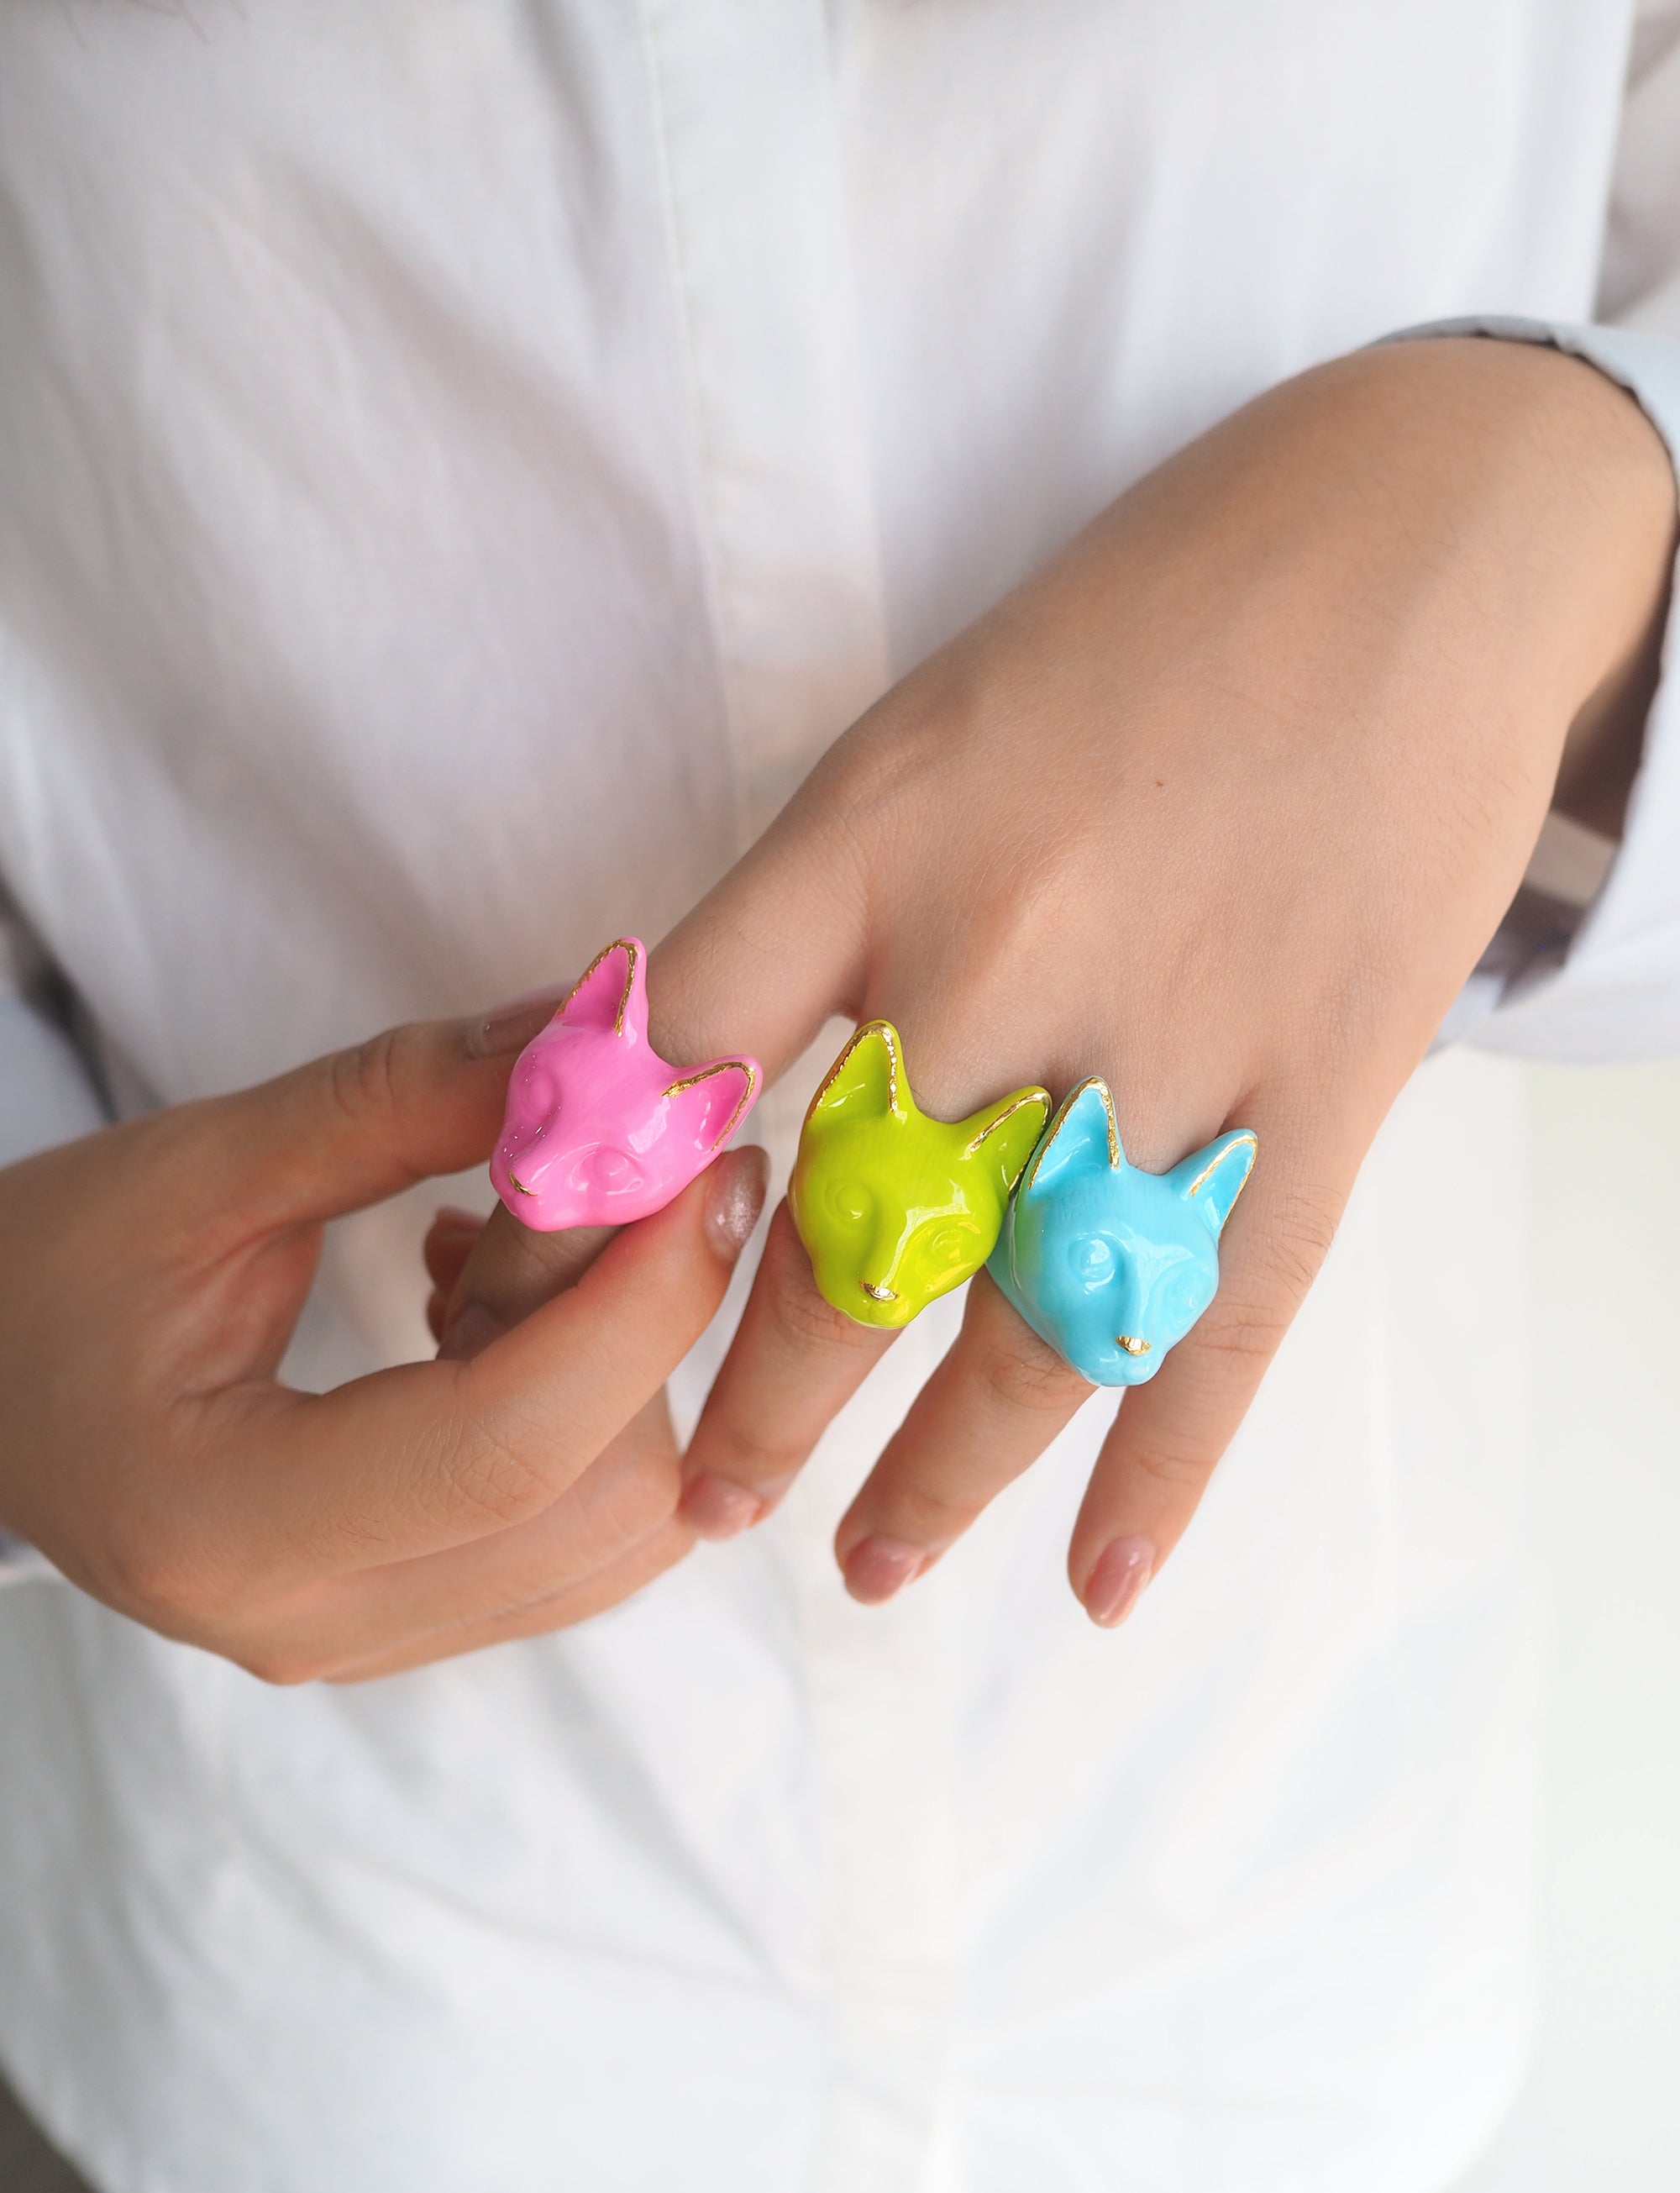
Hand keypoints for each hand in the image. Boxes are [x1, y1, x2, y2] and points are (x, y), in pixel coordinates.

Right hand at [0, 1004, 766, 1680]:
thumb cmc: (44, 1271)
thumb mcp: (197, 1165)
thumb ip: (397, 1102)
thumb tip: (592, 1035)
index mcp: (226, 1522)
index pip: (505, 1447)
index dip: (637, 1304)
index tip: (707, 1165)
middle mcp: (306, 1621)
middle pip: (590, 1504)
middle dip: (652, 1328)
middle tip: (634, 1176)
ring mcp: (360, 1645)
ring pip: (612, 1542)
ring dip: (626, 1378)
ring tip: (518, 1251)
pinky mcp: (400, 1625)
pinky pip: (577, 1552)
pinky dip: (597, 1426)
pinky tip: (499, 1323)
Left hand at [447, 337, 1674, 1623]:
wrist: (1416, 544)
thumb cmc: (1144, 615)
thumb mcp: (926, 720)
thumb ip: (817, 903)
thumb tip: (699, 1079)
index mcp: (874, 838)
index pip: (673, 1069)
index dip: (587, 1208)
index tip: (542, 1308)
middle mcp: (1003, 954)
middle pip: (837, 1235)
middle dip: (755, 1393)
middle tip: (697, 1495)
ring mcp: (1172, 1037)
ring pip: (1019, 1319)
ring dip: (932, 1471)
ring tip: (862, 1566)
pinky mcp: (1323, 1092)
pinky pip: (1222, 1317)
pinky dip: (1160, 1468)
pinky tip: (1101, 1580)